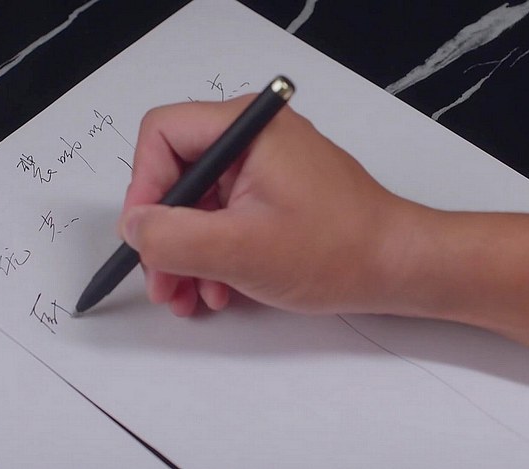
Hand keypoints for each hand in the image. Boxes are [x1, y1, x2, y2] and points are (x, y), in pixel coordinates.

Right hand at [119, 96, 419, 316]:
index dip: (143, 187)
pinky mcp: (271, 190)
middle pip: (176, 173)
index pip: (162, 135)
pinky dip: (211, 253)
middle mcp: (252, 136)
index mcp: (247, 127)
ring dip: (185, 253)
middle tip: (161, 281)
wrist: (396, 267)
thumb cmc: (336, 250)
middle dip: (164, 234)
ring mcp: (263, 164)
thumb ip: (173, 238)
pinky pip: (222, 215)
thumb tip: (132, 227)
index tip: (145, 237)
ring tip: (187, 297)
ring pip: (196, 202)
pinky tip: (217, 289)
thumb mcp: (240, 249)